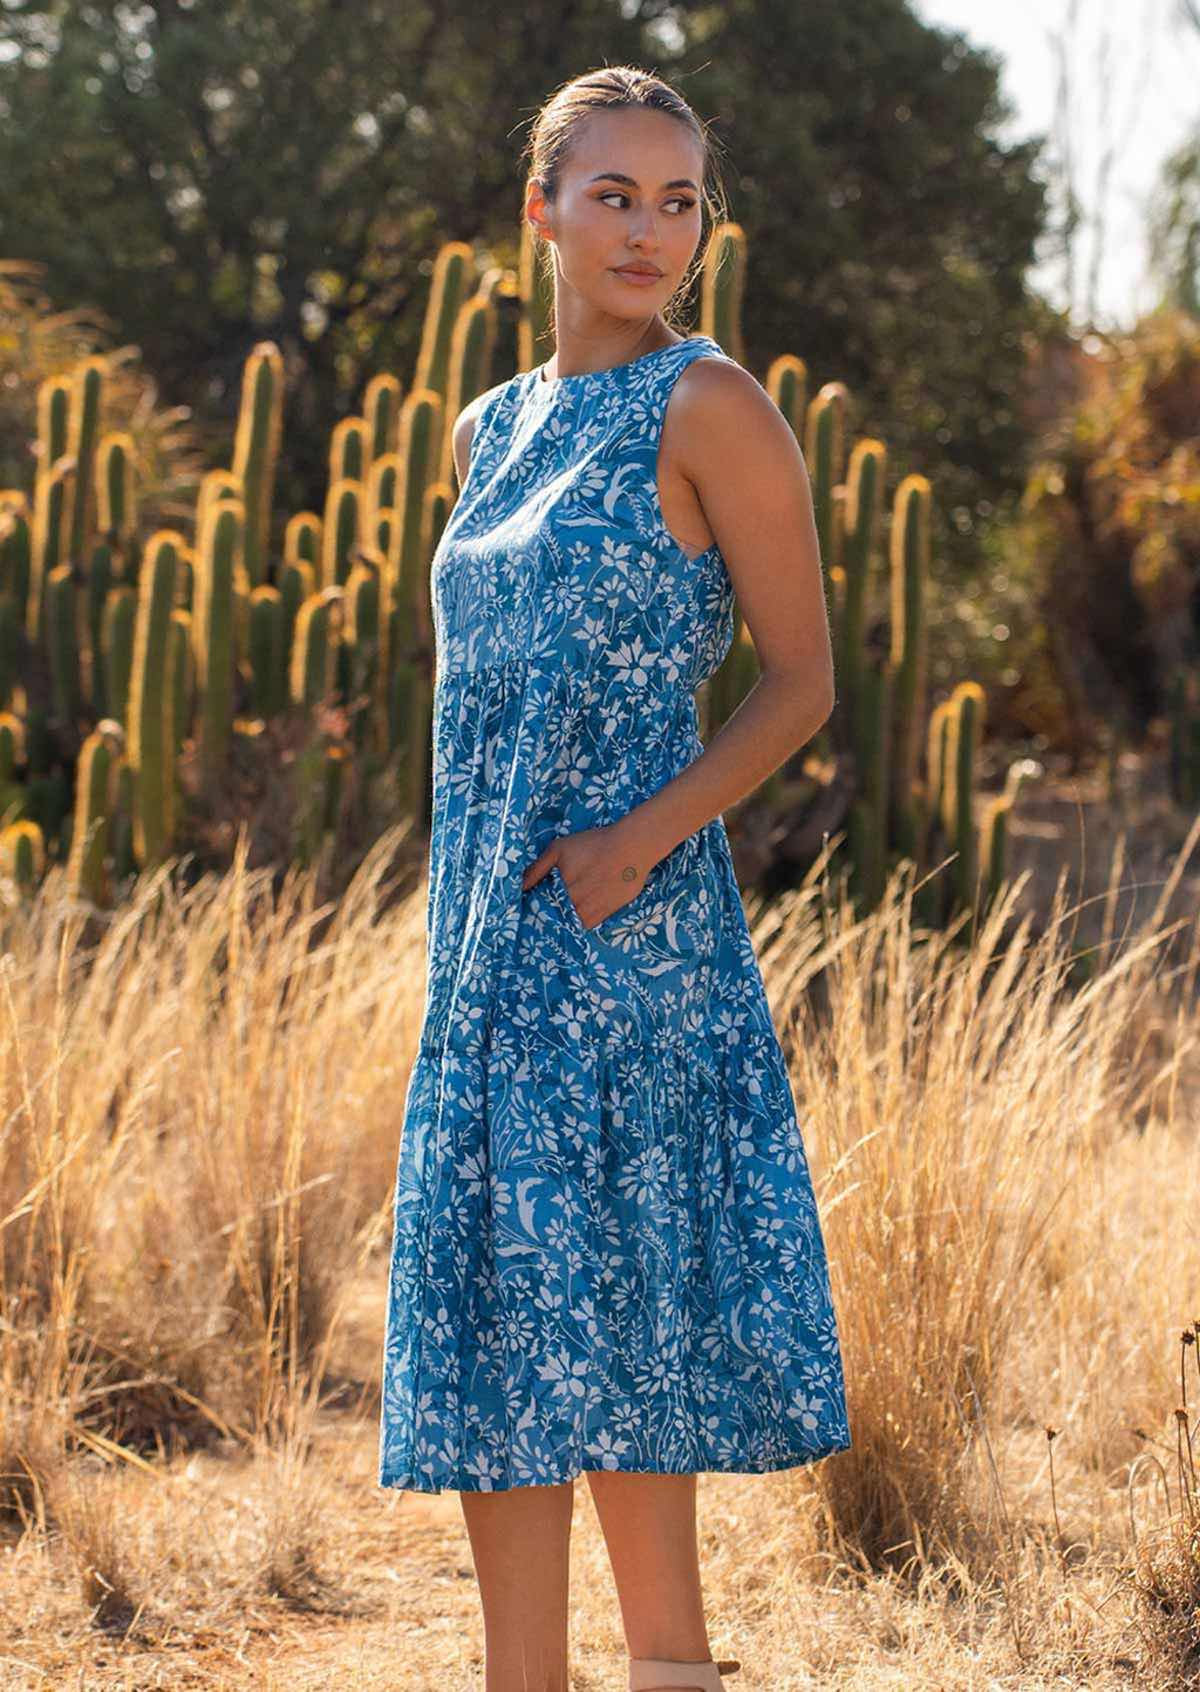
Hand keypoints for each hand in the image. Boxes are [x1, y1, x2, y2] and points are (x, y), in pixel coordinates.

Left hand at [522, 821, 660, 929]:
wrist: (630, 848)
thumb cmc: (593, 845)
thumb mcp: (559, 849)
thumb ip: (537, 869)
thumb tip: (520, 887)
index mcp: (558, 887)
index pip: (537, 906)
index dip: (531, 908)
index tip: (525, 908)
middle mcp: (572, 902)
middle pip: (551, 917)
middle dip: (543, 916)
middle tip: (537, 914)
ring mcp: (589, 910)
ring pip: (567, 924)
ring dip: (560, 922)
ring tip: (556, 918)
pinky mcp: (603, 914)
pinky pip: (583, 927)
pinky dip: (576, 925)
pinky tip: (573, 918)